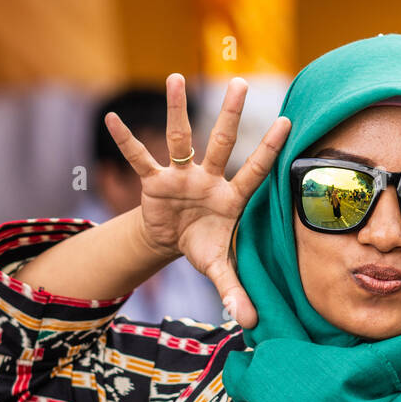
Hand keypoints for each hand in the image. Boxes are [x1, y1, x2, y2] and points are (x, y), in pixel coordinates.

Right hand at [104, 73, 290, 326]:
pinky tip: (113, 118)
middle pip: (221, 143)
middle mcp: (209, 179)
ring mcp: (182, 177)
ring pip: (180, 139)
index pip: (255, 171)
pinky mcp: (155, 182)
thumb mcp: (219, 268)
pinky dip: (126, 141)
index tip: (287, 122)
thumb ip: (235, 291)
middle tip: (238, 82)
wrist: (175, 241)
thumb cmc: (205, 245)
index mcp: (232, 198)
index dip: (269, 149)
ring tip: (175, 77)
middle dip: (229, 115)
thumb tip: (252, 324)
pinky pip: (140, 159)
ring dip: (177, 110)